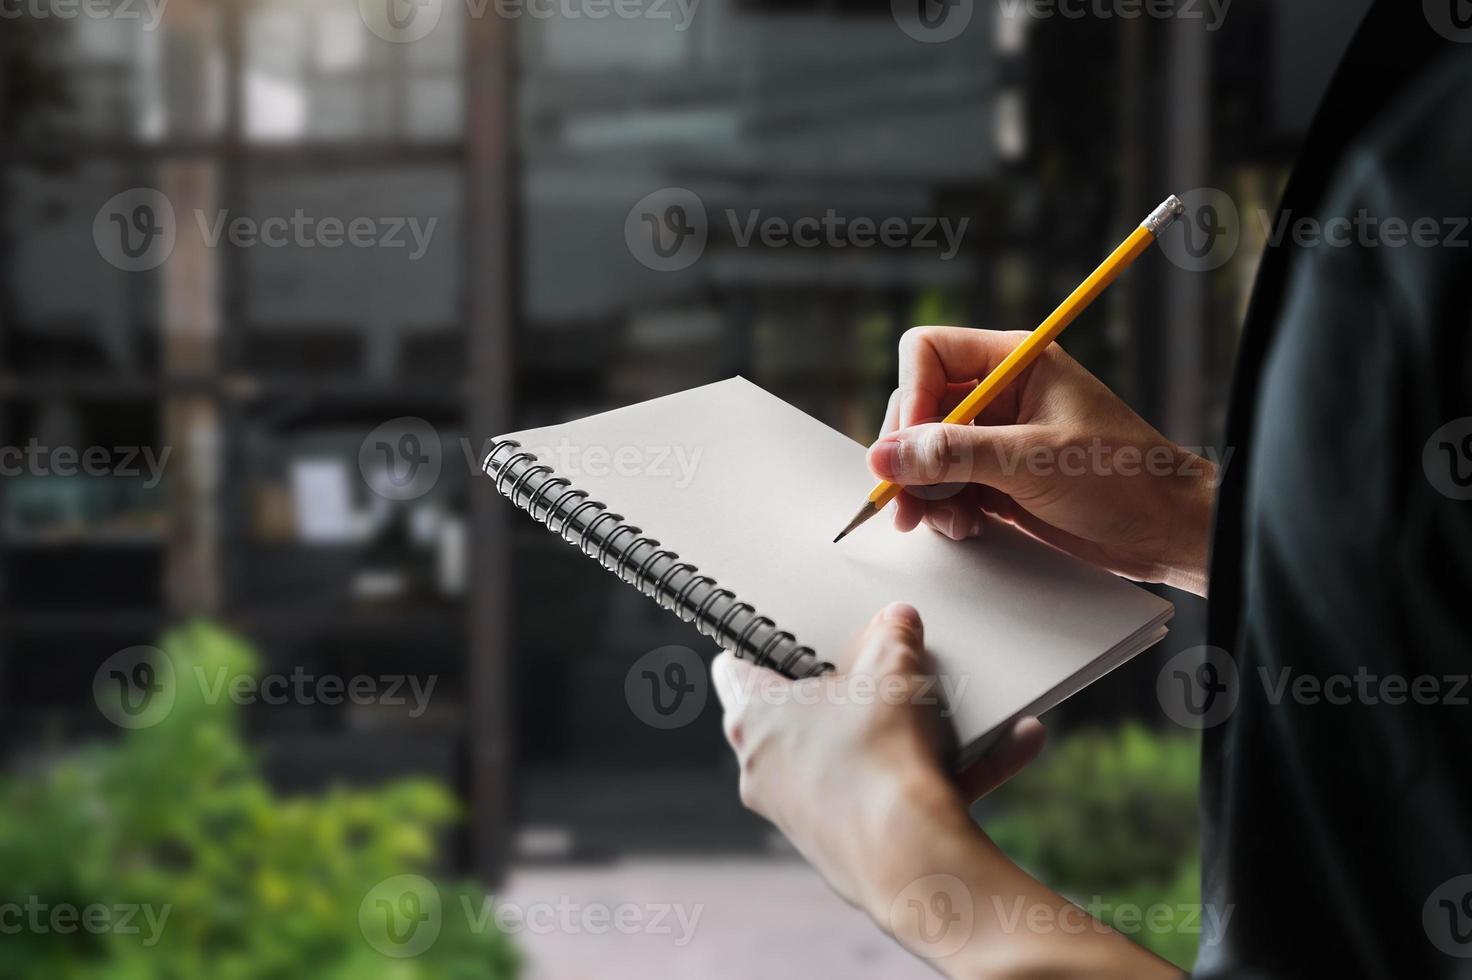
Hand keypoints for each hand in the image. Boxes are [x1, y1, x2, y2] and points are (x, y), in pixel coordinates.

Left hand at [711, 603, 1044, 914]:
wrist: (912, 862)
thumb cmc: (878, 757)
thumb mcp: (892, 671)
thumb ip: (893, 635)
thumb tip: (897, 618)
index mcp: (752, 718)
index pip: (735, 666)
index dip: (765, 641)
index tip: (801, 631)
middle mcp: (766, 768)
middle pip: (804, 710)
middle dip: (854, 686)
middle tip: (890, 663)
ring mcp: (804, 811)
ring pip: (859, 753)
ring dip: (914, 729)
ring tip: (967, 704)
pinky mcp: (849, 842)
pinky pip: (897, 792)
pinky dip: (949, 771)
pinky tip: (1012, 745)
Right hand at [869, 327, 1214, 595]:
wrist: (1167, 529)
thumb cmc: (1124, 477)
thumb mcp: (1034, 462)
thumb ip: (954, 456)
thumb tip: (886, 457)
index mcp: (1015, 361)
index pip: (929, 354)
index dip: (911, 397)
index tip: (912, 448)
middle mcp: (1000, 394)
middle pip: (918, 408)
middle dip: (909, 455)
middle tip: (906, 500)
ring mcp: (997, 438)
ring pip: (925, 453)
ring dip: (925, 490)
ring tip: (948, 522)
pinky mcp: (998, 479)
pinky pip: (946, 486)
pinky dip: (943, 509)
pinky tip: (965, 527)